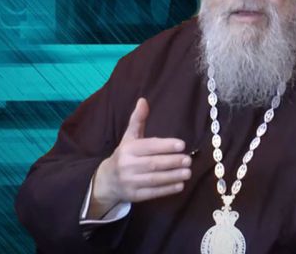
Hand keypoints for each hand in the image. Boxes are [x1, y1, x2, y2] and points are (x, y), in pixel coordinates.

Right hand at [88, 98, 191, 217]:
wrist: (106, 181)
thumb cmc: (124, 155)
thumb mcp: (129, 137)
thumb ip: (138, 120)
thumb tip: (143, 100)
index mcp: (127, 149)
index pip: (149, 146)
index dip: (165, 146)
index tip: (182, 145)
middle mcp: (127, 165)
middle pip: (153, 164)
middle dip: (172, 162)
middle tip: (188, 160)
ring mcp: (130, 182)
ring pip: (154, 179)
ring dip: (173, 176)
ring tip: (188, 172)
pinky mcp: (135, 196)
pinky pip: (153, 193)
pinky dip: (167, 189)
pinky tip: (180, 185)